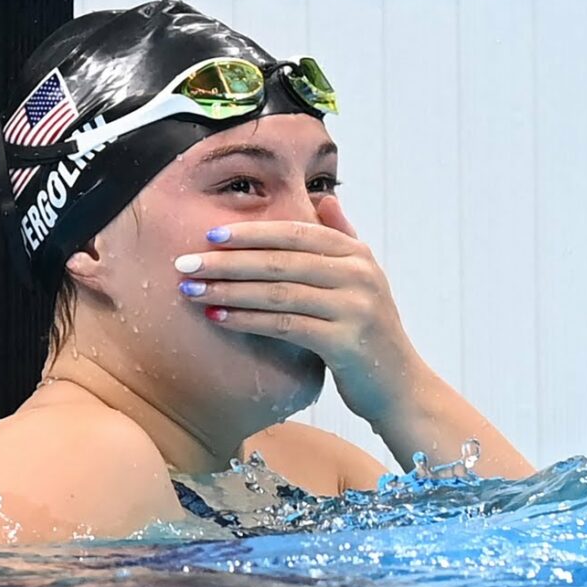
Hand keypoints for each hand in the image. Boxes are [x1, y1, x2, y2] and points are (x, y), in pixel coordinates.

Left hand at [173, 195, 426, 423]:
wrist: (401, 388)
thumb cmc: (369, 333)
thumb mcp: (364, 278)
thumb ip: (343, 238)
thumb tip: (325, 198)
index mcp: (357, 254)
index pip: (295, 232)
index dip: (251, 232)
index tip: (210, 235)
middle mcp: (359, 274)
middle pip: (280, 260)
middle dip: (227, 260)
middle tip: (185, 263)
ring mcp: (355, 307)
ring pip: (278, 292)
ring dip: (228, 289)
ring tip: (191, 290)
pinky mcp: (346, 342)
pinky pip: (285, 325)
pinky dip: (246, 320)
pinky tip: (217, 318)